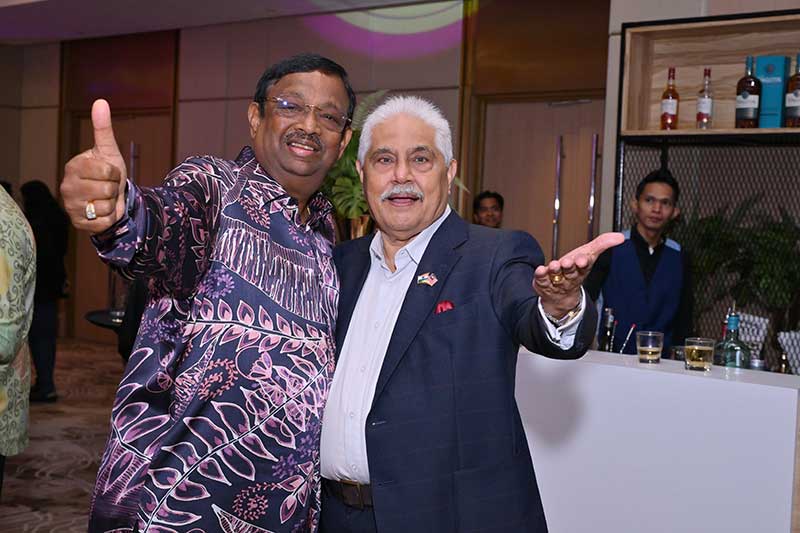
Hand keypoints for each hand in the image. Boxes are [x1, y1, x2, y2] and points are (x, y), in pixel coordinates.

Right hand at [61, 99, 126, 233]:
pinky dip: (111, 217)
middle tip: (107, 187)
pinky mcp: (79, 223)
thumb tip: (100, 101)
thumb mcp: (108, 150)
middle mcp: (67, 187)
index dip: (115, 173)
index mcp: (74, 167)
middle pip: (107, 190)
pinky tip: (103, 211)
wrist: (109, 198)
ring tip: (105, 199)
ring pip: (106, 206)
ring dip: (112, 203)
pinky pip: (105, 221)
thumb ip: (103, 129)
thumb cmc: (107, 172)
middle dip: (114, 189)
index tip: (109, 173)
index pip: (107, 171)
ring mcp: (71, 206)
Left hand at [533, 232, 624, 316]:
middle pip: (570, 272)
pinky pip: (541, 280)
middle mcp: (569, 276)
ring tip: (554, 265)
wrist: (560, 296)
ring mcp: (556, 281)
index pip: (584, 266)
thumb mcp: (588, 254)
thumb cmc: (575, 270)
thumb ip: (602, 244)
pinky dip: (541, 275)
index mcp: (581, 269)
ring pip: (556, 276)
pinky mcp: (543, 284)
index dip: (583, 263)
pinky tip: (540, 269)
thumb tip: (620, 237)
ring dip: (555, 270)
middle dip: (569, 267)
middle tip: (567, 262)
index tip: (583, 260)